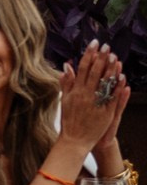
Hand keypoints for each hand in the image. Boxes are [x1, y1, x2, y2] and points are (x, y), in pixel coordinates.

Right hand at [57, 41, 131, 157]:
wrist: (75, 140)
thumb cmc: (69, 121)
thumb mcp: (64, 100)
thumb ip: (66, 83)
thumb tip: (66, 66)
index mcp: (75, 91)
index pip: (82, 68)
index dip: (89, 55)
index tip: (94, 44)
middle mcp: (86, 95)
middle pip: (94, 73)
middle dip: (101, 58)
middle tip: (107, 47)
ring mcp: (96, 103)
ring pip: (104, 83)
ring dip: (110, 69)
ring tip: (115, 57)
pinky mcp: (106, 112)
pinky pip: (112, 97)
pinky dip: (117, 87)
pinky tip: (121, 78)